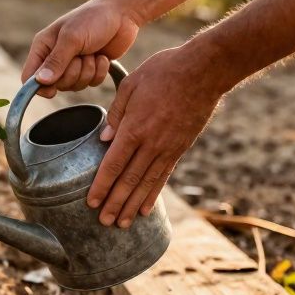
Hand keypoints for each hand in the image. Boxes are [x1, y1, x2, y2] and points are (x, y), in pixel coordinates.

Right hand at [21, 0, 142, 98]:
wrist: (121, 13)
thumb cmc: (93, 19)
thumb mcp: (72, 38)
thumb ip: (56, 61)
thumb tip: (40, 82)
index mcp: (43, 47)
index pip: (29, 76)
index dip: (38, 87)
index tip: (53, 90)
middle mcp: (54, 57)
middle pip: (55, 84)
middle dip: (72, 74)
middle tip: (81, 56)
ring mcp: (72, 64)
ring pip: (74, 86)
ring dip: (87, 71)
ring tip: (93, 53)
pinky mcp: (89, 69)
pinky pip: (90, 84)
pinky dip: (98, 72)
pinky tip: (102, 56)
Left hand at [89, 45, 226, 226]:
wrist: (204, 70)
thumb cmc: (163, 71)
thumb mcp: (130, 85)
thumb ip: (116, 114)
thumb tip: (104, 139)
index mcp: (134, 128)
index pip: (112, 165)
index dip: (101, 186)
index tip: (90, 202)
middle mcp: (150, 144)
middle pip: (128, 181)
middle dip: (114, 204)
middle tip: (103, 223)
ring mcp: (168, 148)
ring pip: (146, 184)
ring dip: (132, 206)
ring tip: (121, 224)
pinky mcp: (180, 148)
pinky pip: (164, 176)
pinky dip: (153, 195)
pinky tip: (146, 209)